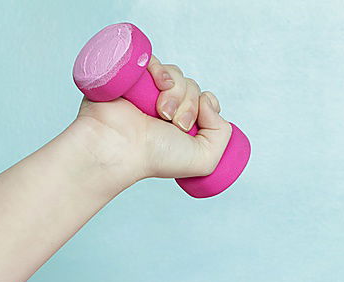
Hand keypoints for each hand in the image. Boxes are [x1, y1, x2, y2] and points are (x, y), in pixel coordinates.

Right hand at [73, 54, 232, 184]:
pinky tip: (158, 85)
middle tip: (175, 124)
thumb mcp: (205, 160)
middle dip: (190, 106)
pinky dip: (162, 70)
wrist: (121, 146)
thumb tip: (210, 101)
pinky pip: (157, 60)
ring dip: (176, 92)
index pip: (206, 101)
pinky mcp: (134, 74)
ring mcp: (149, 91)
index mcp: (181, 125)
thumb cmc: (156, 157)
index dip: (208, 106)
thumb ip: (223, 135)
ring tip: (161, 112)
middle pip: (194, 88)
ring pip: (179, 75)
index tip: (195, 122)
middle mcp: (166, 107)